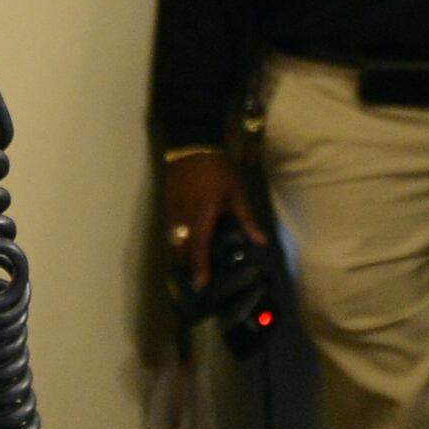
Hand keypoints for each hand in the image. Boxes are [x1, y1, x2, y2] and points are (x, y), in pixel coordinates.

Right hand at [162, 149, 267, 288]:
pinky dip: (176, 240)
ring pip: (173, 239)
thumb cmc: (219, 170)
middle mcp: (185, 213)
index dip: (200, 264)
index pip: (200, 243)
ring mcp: (173, 208)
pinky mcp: (167, 204)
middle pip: (182, 246)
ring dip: (180, 254)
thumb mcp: (237, 192)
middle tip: (196, 281)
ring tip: (189, 269)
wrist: (193, 146)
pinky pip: (170, 228)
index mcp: (204, 211)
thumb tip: (261, 241)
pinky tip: (183, 247)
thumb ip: (247, 219)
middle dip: (187, 265)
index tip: (201, 282)